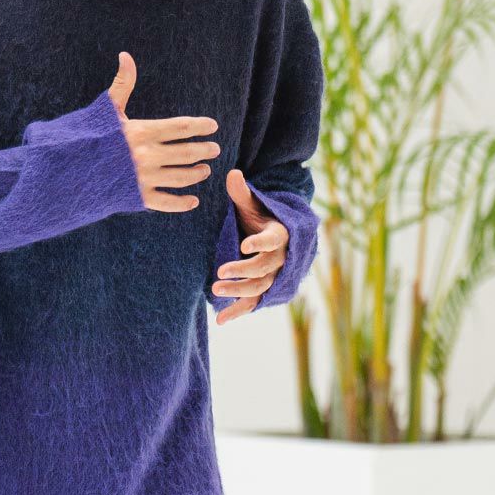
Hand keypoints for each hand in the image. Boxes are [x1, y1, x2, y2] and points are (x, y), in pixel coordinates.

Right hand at [107, 51, 218, 212]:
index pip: (180, 127)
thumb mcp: (107, 109)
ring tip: (205, 170)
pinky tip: (193, 201)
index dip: (200, 125)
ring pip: (180, 177)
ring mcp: (143, 178)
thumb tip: (126, 55)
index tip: (212, 126)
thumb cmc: (91, 136)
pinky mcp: (137, 198)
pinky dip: (182, 203)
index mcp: (141, 131)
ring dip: (196, 174)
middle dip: (204, 150)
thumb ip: (123, 84)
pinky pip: (166, 202)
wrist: (70, 169)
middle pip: (186, 152)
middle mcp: (146, 155)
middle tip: (214, 149)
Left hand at [213, 167, 288, 323]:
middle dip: (242, 271)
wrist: (272, 236)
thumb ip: (241, 193)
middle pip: (263, 268)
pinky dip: (237, 312)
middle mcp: (279, 258)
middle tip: (219, 273)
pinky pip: (253, 303)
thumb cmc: (259, 217)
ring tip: (215, 290)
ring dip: (238, 292)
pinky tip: (220, 321)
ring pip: (258, 287)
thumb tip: (232, 172)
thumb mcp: (251, 205)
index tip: (246, 244)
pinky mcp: (264, 289)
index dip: (260, 243)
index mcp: (279, 235)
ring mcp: (273, 276)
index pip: (272, 240)